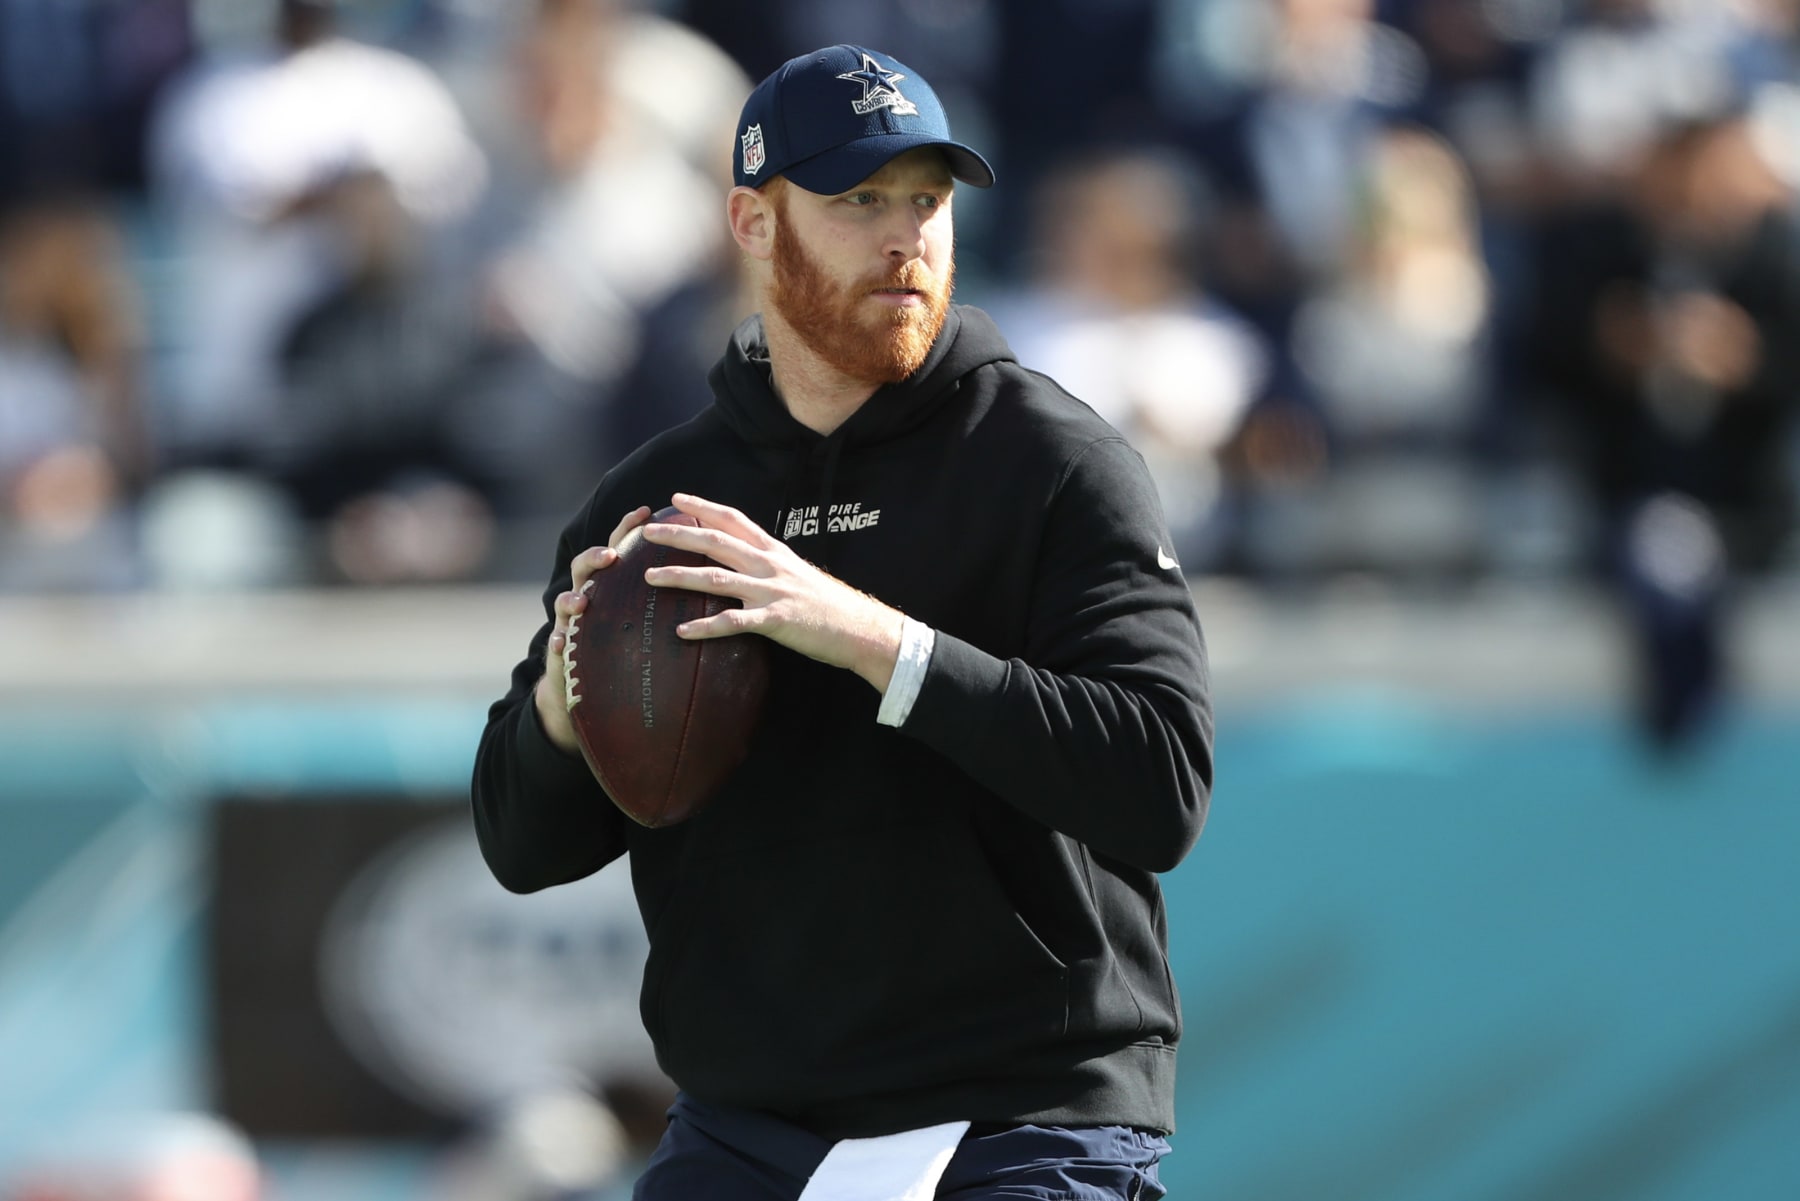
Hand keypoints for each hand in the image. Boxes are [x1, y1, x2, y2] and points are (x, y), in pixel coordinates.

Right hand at [534, 505, 652, 752]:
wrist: (588, 685)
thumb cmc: (625, 645)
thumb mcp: (647, 617)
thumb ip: (669, 594)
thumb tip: (712, 572)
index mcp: (612, 585)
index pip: (619, 548)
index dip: (627, 528)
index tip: (646, 511)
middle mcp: (588, 597)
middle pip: (584, 568)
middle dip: (594, 557)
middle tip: (610, 555)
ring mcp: (571, 622)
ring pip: (565, 602)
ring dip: (570, 598)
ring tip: (582, 600)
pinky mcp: (562, 651)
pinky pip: (556, 644)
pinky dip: (557, 641)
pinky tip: (560, 642)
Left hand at [640, 493, 904, 693]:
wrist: (860, 627)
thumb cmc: (828, 604)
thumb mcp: (798, 573)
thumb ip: (769, 565)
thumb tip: (743, 562)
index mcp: (773, 551)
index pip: (733, 520)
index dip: (703, 507)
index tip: (675, 499)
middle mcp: (769, 565)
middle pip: (715, 543)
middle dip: (678, 535)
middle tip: (646, 533)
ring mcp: (771, 591)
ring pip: (716, 579)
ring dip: (679, 576)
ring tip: (649, 577)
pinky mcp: (775, 620)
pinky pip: (733, 622)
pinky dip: (705, 626)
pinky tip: (681, 631)